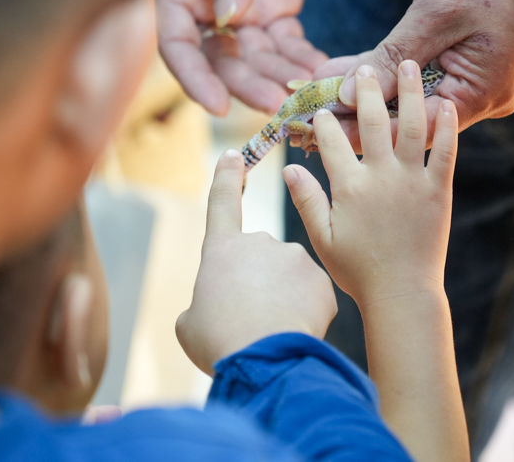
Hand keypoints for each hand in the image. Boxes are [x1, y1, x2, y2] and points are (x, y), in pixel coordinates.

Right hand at [154, 0, 326, 115]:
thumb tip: (229, 14)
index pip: (179, 47)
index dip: (196, 79)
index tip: (218, 105)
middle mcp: (206, 11)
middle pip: (224, 61)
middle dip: (250, 85)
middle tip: (280, 103)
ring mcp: (244, 14)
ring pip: (259, 60)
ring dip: (281, 79)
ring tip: (309, 95)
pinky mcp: (278, 9)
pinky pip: (289, 44)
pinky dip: (303, 61)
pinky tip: (322, 73)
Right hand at [176, 150, 336, 374]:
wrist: (263, 357)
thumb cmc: (219, 341)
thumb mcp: (192, 323)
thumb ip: (205, 303)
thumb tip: (216, 304)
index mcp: (222, 248)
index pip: (222, 203)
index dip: (227, 178)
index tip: (233, 155)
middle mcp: (260, 242)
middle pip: (261, 259)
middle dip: (259, 286)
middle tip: (251, 320)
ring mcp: (294, 256)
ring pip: (291, 278)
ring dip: (284, 300)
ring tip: (273, 329)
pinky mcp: (321, 278)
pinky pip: (313, 296)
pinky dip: (306, 314)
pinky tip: (296, 330)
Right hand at [283, 62, 458, 306]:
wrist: (402, 294)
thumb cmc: (358, 270)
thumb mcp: (322, 237)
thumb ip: (306, 199)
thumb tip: (290, 167)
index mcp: (349, 186)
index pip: (332, 140)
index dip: (325, 119)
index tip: (321, 105)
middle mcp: (380, 176)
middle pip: (372, 121)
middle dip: (365, 90)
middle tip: (363, 67)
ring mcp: (412, 181)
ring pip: (410, 126)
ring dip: (409, 92)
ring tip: (407, 64)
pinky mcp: (438, 190)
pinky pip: (445, 151)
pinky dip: (446, 126)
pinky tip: (446, 103)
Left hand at [310, 0, 513, 149]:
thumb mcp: (435, 11)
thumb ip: (393, 57)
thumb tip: (350, 96)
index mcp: (481, 94)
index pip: (409, 130)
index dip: (359, 128)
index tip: (315, 125)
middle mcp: (486, 98)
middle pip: (412, 118)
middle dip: (359, 110)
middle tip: (306, 110)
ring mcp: (485, 82)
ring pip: (418, 97)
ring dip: (373, 90)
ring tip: (318, 86)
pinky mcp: (481, 65)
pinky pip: (431, 77)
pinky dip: (396, 72)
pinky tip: (353, 69)